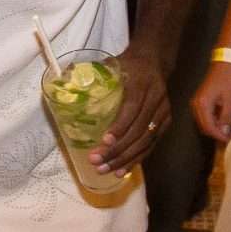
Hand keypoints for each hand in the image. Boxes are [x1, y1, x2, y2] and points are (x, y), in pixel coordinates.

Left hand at [92, 52, 169, 173]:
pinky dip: (137, 159)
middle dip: (118, 149)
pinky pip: (151, 145)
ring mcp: (163, 112)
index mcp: (141, 84)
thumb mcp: (112, 64)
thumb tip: (65, 84)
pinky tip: (122, 170)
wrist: (154, 60)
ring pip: (146, 141)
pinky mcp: (165, 122)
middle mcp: (156, 99)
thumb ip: (93, 75)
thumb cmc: (128, 65)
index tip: (104, 141)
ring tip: (106, 170)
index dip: (120, 126)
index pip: (132, 108)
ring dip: (125, 159)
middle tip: (97, 161)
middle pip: (138, 130)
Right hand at [194, 60, 230, 140]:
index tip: (229, 139)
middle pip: (204, 126)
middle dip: (217, 132)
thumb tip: (225, 131)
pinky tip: (226, 120)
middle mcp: (196, 105)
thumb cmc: (228, 79)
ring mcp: (197, 102)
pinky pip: (206, 115)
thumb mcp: (230, 99)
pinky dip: (215, 120)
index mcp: (202, 104)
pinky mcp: (201, 100)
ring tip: (230, 128)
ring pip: (205, 122)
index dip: (219, 135)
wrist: (225, 62)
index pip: (208, 127)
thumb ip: (227, 117)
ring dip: (216, 127)